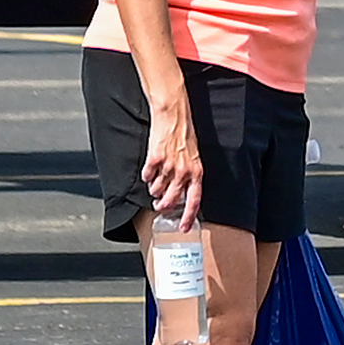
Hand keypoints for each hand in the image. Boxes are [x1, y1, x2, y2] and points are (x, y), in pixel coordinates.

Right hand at [143, 102, 205, 226]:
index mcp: (196, 172)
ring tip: (156, 180)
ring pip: (156, 190)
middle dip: (162, 206)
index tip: (183, 228)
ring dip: (154, 188)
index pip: (194, 201)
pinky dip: (147, 175)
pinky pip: (147, 177)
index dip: (189, 217)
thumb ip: (189, 176)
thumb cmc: (184, 136)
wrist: (174, 115)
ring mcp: (169, 166)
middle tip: (158, 206)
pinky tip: (151, 168)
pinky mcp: (154, 159)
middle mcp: (184, 172)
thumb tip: (179, 194)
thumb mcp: (193, 158)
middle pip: (171, 200)